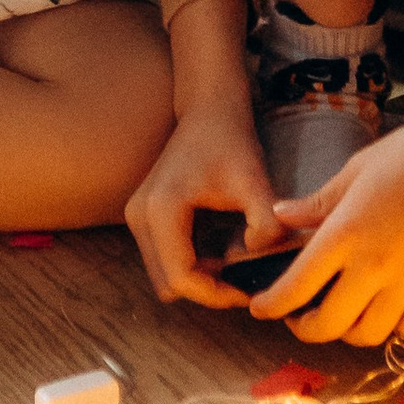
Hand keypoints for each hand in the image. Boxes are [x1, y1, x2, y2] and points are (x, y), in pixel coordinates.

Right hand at [127, 86, 283, 308]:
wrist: (209, 108)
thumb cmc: (232, 141)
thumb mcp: (256, 181)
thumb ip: (266, 223)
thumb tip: (257, 254)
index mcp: (161, 210)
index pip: (180, 278)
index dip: (215, 295)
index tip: (247, 292)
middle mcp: (140, 216)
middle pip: (168, 284)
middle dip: (206, 290)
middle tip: (243, 282)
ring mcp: (137, 217)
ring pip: (164, 275)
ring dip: (198, 280)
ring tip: (234, 268)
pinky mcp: (143, 217)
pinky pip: (164, 260)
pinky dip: (191, 266)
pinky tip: (219, 254)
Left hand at [249, 104, 403, 347]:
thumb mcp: (355, 170)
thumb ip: (316, 202)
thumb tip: (281, 215)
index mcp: (345, 233)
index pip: (296, 287)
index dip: (271, 305)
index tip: (261, 308)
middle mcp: (374, 266)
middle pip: (328, 325)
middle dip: (305, 328)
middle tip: (298, 317)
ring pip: (369, 334)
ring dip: (348, 331)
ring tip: (341, 313)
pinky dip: (395, 329)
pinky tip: (387, 310)